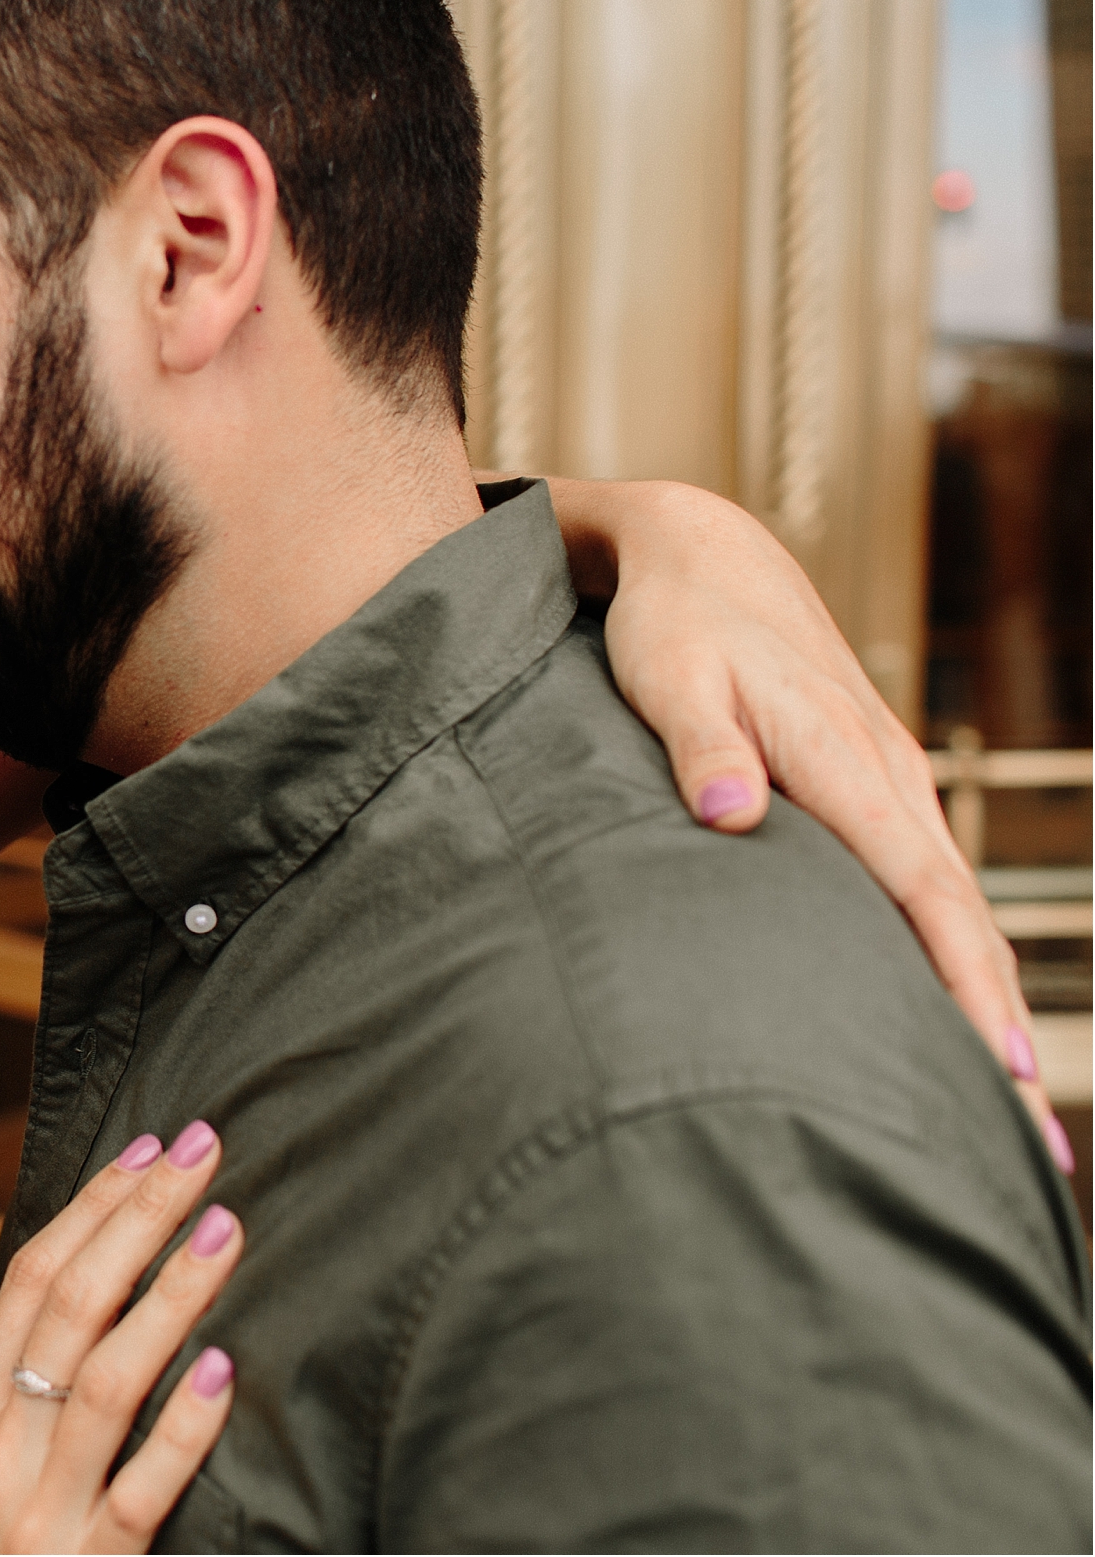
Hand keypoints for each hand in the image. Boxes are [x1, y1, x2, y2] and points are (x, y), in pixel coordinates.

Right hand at [0, 1125, 239, 1553]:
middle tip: (203, 1152)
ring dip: (171, 1295)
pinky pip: (141, 1489)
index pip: (30, 1279)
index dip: (90, 1208)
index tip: (147, 1149)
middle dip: (138, 1217)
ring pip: (109, 1377)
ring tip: (226, 1230)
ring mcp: (39, 1510)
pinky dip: (181, 1429)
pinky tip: (220, 1372)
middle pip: (71, 1303)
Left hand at [581, 475, 1062, 1151]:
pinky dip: (958, 953)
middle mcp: (888, 774)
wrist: (702, 555)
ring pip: (954, 905)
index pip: (924, 890)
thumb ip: (700, 747)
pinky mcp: (876, 788)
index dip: (966, 982)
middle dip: (999, 1026)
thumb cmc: (673, 623)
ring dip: (987, 998)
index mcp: (846, 758)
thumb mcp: (667, 675)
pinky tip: (962, 1016)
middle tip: (1035, 1146)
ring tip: (1012, 1111)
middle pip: (960, 917)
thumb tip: (727, 814)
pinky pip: (931, 886)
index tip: (1002, 1068)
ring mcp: (890, 780)